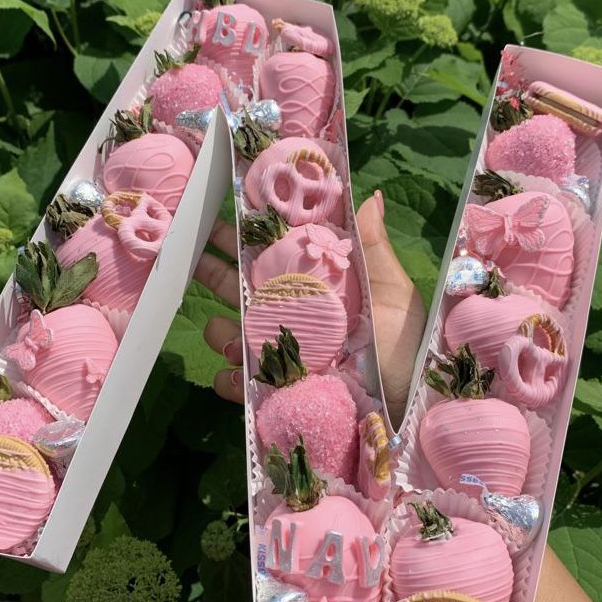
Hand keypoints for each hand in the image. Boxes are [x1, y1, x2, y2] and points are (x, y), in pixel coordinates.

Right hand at [195, 190, 426, 422]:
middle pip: (248, 291)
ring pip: (235, 336)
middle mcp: (298, 320)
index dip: (254, 237)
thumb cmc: (405, 345)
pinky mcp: (280, 393)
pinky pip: (242, 385)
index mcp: (321, 290)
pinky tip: (234, 375)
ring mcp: (286, 357)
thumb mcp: (393, 292)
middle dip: (218, 272)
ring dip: (220, 330)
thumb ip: (371, 247)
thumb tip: (369, 194)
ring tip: (226, 333)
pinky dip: (229, 380)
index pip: (280, 257)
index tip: (229, 211)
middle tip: (193, 250)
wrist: (409, 407)